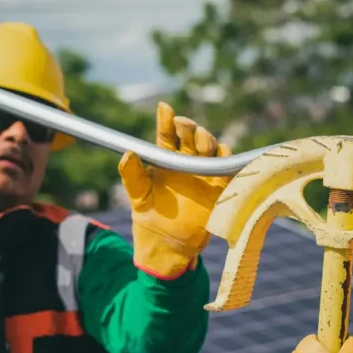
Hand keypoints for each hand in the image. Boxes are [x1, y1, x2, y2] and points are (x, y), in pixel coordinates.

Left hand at [118, 102, 230, 279]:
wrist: (168, 243)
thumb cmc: (149, 217)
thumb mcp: (137, 195)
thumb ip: (132, 174)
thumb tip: (127, 153)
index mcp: (165, 160)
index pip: (167, 134)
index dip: (166, 120)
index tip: (165, 109)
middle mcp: (185, 162)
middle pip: (191, 136)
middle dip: (189, 127)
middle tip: (184, 126)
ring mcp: (202, 173)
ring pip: (209, 147)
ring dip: (206, 140)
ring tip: (201, 142)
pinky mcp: (218, 187)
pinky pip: (225, 167)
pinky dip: (225, 157)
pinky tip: (220, 152)